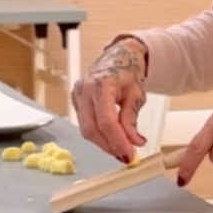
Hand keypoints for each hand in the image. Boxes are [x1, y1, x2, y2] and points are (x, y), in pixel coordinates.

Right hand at [72, 37, 147, 161]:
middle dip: (109, 146)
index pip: (106, 120)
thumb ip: (132, 119)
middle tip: (126, 156)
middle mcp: (85, 89)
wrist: (119, 57)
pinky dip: (98, 135)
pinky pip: (84, 124)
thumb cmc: (129, 72)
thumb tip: (134, 142)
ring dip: (103, 143)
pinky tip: (111, 138)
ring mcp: (77, 94)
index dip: (117, 141)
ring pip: (86, 129)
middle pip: (92, 128)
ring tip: (121, 149)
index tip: (129, 154)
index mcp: (102, 84)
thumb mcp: (137, 95)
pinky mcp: (75, 101)